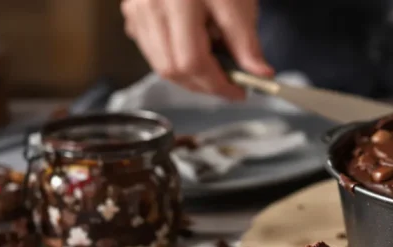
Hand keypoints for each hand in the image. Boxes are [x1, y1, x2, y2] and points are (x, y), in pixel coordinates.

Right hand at [121, 0, 273, 99]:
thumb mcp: (237, 3)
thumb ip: (247, 43)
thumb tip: (260, 75)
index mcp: (178, 2)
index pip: (192, 61)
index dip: (217, 85)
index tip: (239, 92)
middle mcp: (149, 6)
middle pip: (172, 69)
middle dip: (203, 85)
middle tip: (229, 83)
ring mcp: (136, 10)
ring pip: (160, 65)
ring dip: (190, 75)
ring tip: (214, 61)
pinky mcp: (132, 13)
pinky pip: (152, 51)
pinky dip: (176, 59)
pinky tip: (195, 46)